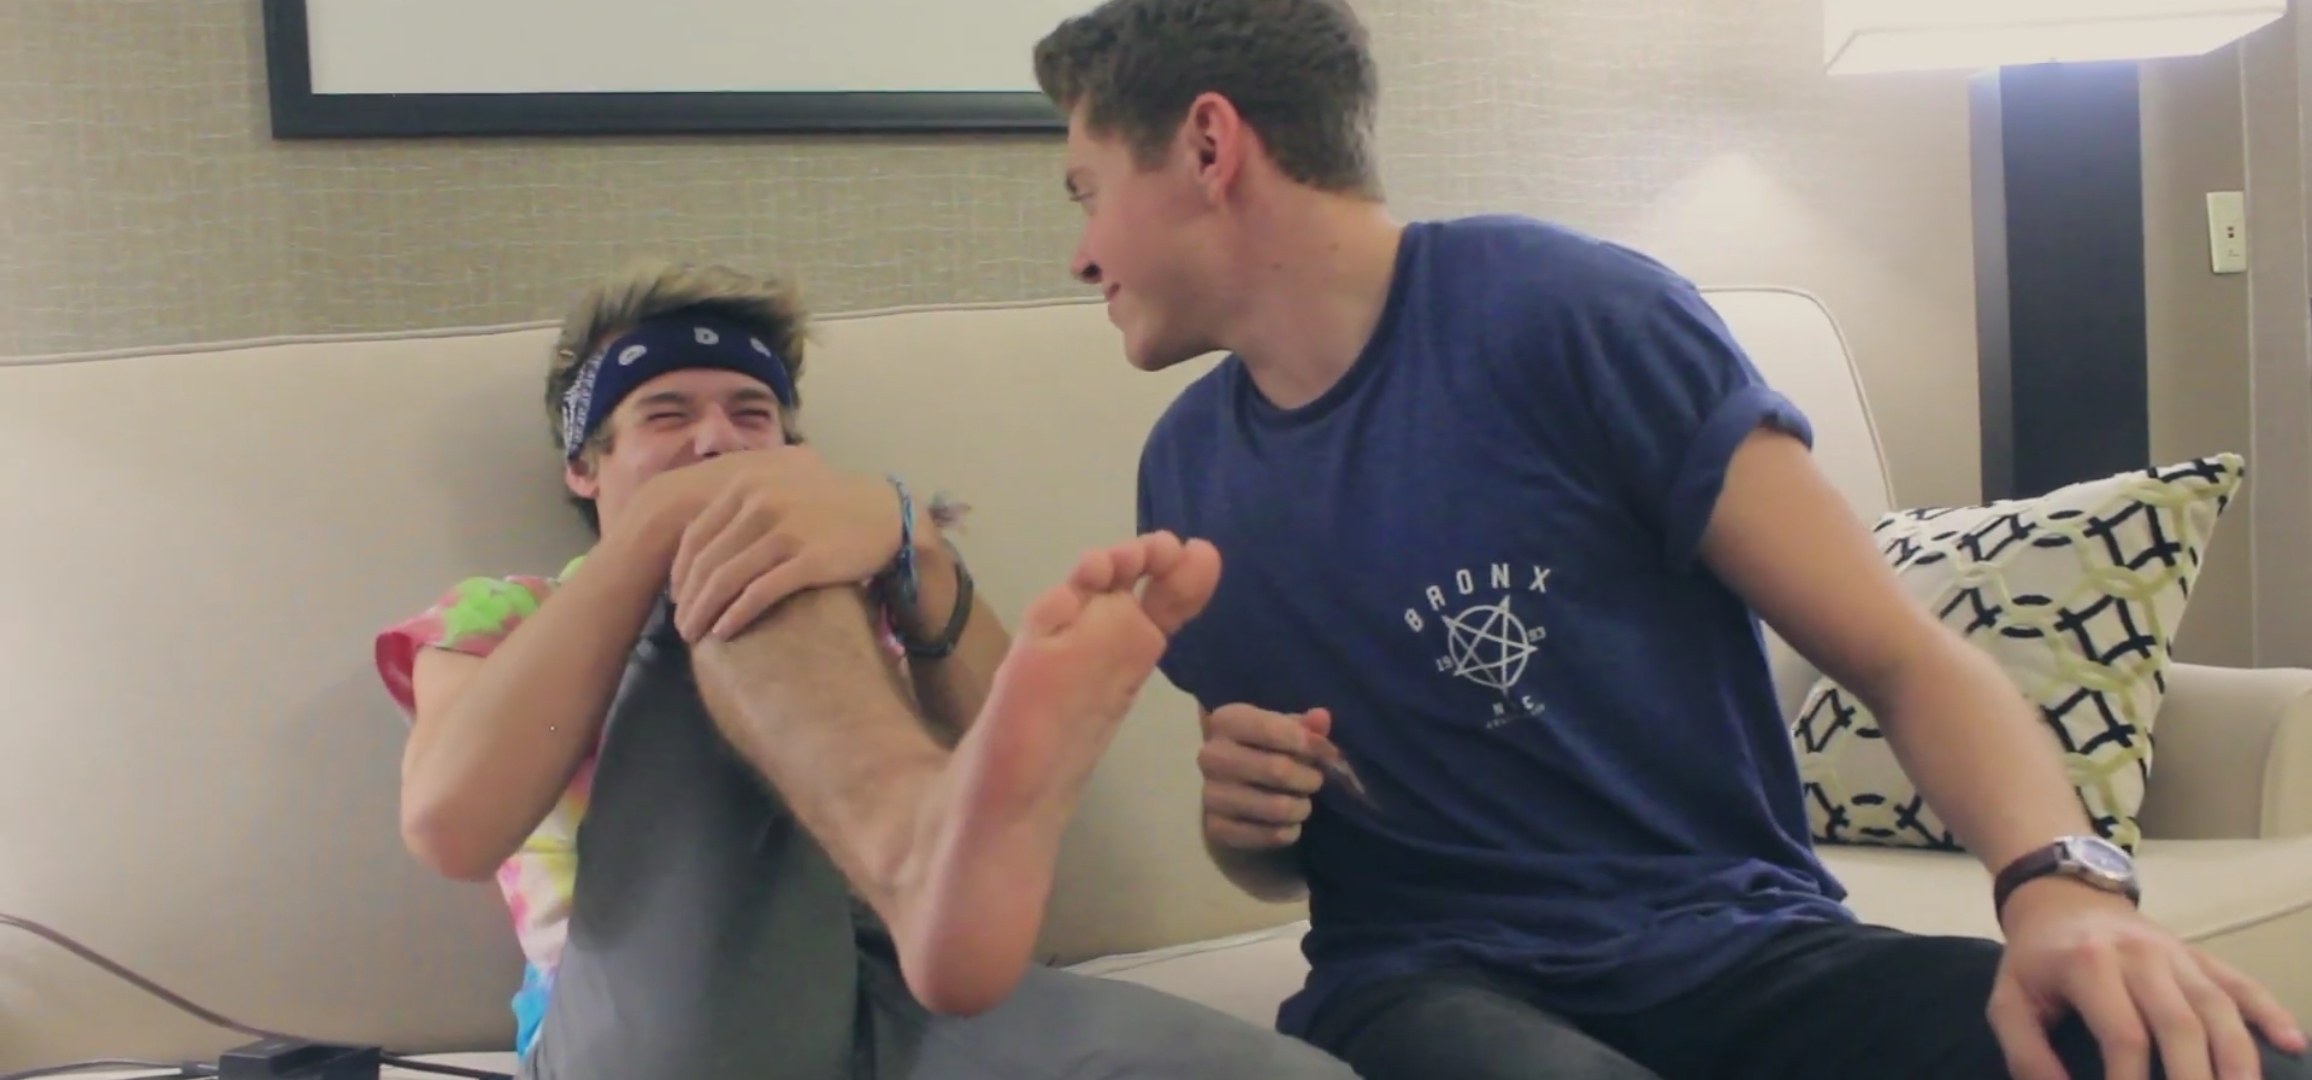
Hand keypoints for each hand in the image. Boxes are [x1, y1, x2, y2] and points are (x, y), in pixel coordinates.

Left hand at [660, 447, 916, 641]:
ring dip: (704, 612)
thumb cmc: (829, 506)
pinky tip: (724, 632)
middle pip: (706, 560)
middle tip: (680, 627)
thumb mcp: (781, 487)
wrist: (887, 514)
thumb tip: (700, 534)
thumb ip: (743, 502)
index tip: (677, 598)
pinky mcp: (808, 559)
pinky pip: (759, 593)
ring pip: (726, 578)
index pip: (696, 534)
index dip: (680, 571)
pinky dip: (735, 615)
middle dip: (687, 599)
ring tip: (694, 636)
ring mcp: (785, 530)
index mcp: (748, 484)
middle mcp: (762, 502)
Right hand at [1198, 704, 1333, 850]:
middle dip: (1308, 778)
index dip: (1305, 742)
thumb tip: (1321, 718)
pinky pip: (1267, 836)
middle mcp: (1211, 756)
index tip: (1325, 752)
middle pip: (1277, 771)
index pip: (1269, 728)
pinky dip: (1288, 832)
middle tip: (1316, 780)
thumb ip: (1304, 725)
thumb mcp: (1282, 728)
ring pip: (1276, 807)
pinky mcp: (1216, 828)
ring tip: (1303, 803)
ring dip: (1300, 807)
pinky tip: (1289, 824)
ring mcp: (1210, 794)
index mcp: (1226, 722)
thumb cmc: (1262, 747)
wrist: (1228, 781)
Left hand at [1988, 880, 2306, 1079]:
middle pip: (2182, 1025)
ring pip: (2219, 1008)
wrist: (2064, 898)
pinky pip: (2242, 983)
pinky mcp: (2202, 957)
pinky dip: (2270, 1012)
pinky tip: (2292, 1043)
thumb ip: (2028, 1054)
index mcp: (2089, 965)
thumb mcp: (2009, 1002)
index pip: (2124, 1035)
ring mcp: (2179, 955)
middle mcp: (2142, 956)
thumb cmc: (2036, 961)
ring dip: (2239, 1059)